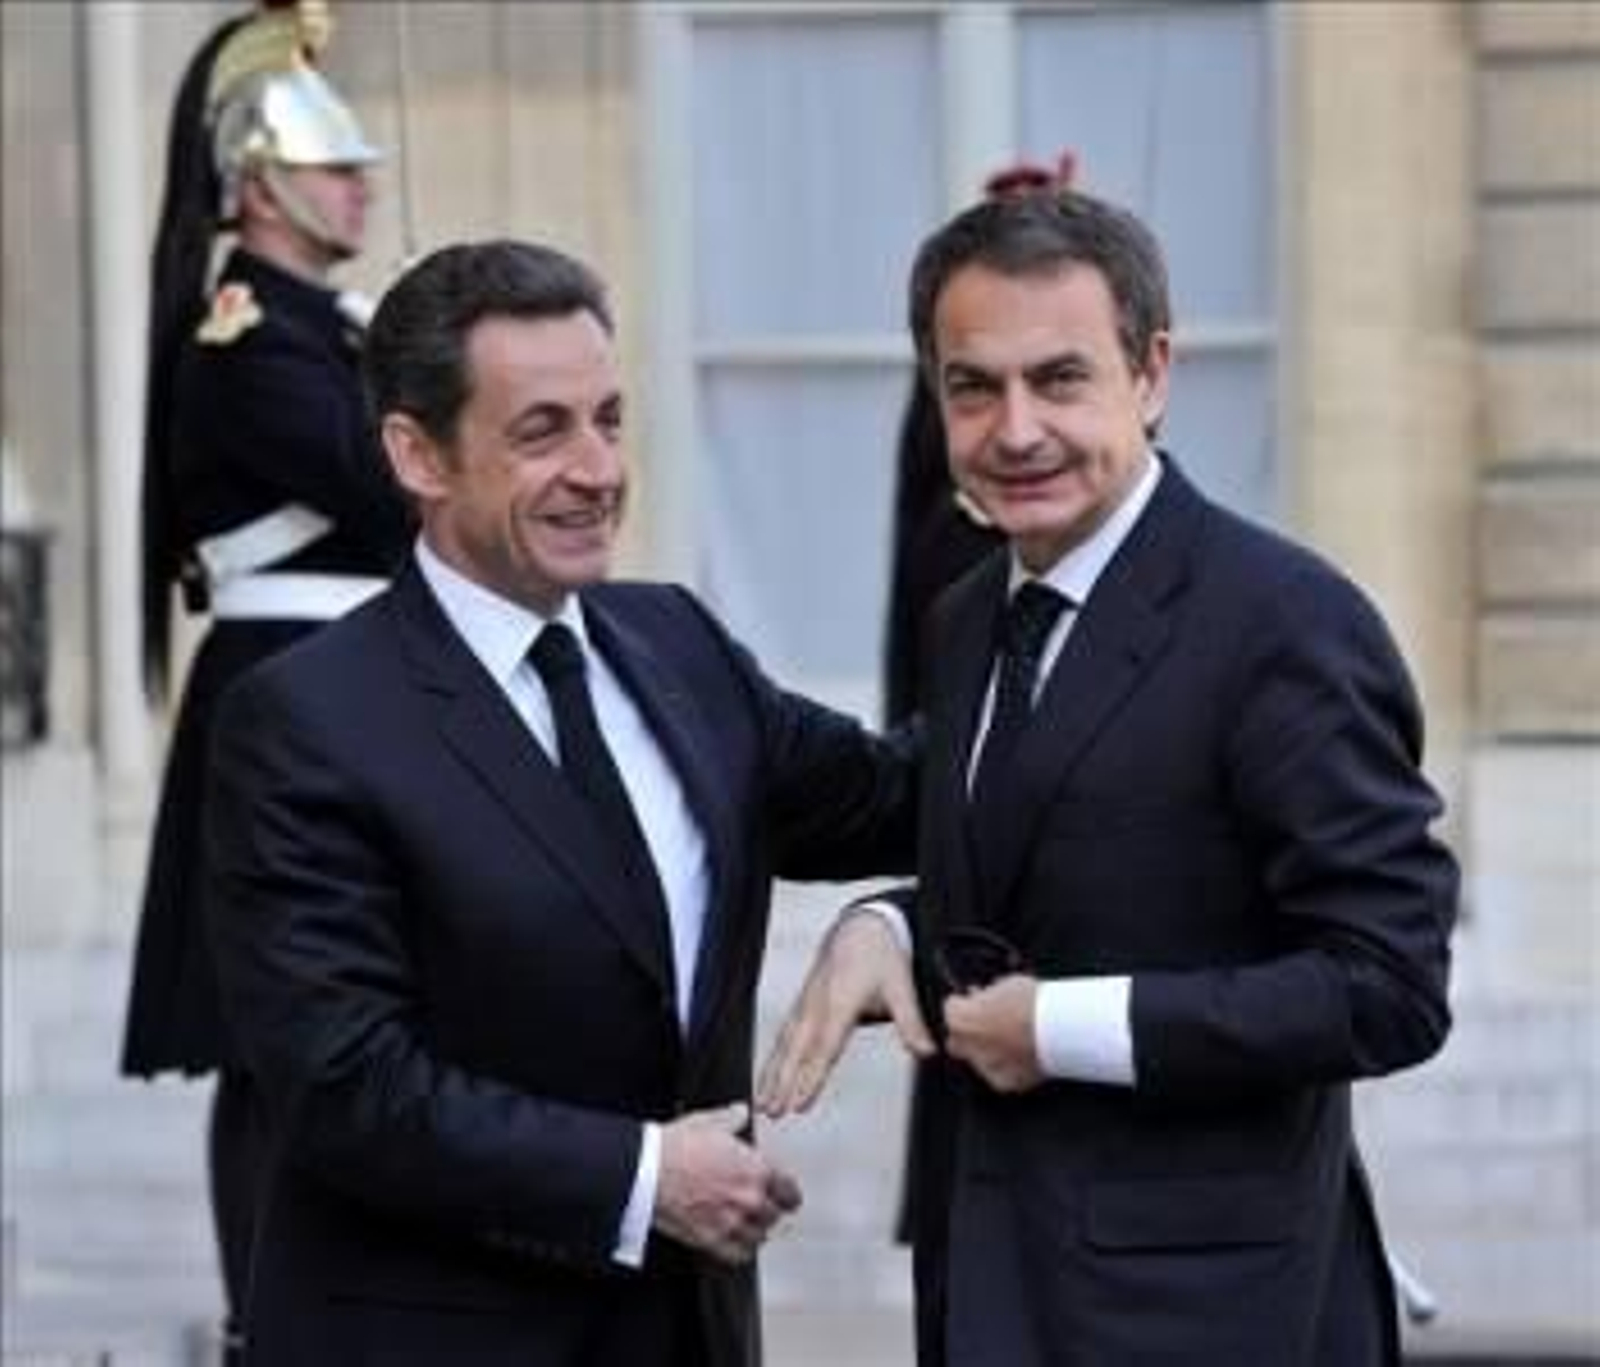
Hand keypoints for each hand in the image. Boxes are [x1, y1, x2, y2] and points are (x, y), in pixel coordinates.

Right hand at [653, 1103, 800, 1264]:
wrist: (647, 1171)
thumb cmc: (676, 1147)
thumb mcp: (710, 1121)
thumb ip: (733, 1119)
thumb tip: (741, 1112)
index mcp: (756, 1169)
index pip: (789, 1191)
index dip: (788, 1193)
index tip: (786, 1195)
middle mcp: (750, 1199)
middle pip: (774, 1215)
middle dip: (769, 1210)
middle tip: (764, 1208)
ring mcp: (732, 1222)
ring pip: (759, 1237)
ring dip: (756, 1231)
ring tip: (751, 1226)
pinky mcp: (712, 1241)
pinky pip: (738, 1255)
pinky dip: (741, 1251)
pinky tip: (738, 1244)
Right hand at [756, 910, 934, 1117]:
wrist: (860, 927)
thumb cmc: (880, 955)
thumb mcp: (901, 984)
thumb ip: (911, 1021)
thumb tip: (927, 1052)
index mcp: (840, 1001)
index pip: (825, 1047)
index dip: (811, 1077)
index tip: (800, 1103)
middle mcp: (817, 1004)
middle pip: (797, 1050)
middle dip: (783, 1082)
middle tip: (773, 1111)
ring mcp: (806, 1003)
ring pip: (785, 1044)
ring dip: (772, 1074)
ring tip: (764, 1103)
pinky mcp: (802, 1004)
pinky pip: (784, 1035)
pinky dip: (773, 1059)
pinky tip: (768, 1078)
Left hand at [943, 974, 1043, 1092]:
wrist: (1059, 1028)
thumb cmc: (1033, 1001)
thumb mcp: (1004, 984)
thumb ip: (987, 996)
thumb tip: (986, 998)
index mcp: (960, 1018)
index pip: (950, 1008)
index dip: (964, 1002)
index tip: (974, 999)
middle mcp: (966, 1046)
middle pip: (956, 1039)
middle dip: (968, 1031)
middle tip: (988, 1022)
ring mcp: (985, 1067)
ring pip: (978, 1059)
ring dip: (988, 1050)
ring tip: (1011, 1038)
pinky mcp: (1005, 1082)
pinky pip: (999, 1073)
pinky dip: (1007, 1066)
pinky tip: (1022, 1054)